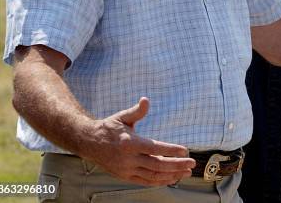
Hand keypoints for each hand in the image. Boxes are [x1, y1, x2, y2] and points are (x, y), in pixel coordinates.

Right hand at [79, 97, 195, 185]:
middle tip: (192, 162)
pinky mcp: (125, 176)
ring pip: (153, 176)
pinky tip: (172, 178)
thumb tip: (146, 100)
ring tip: (186, 172)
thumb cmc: (109, 128)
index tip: (185, 150)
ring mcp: (127, 170)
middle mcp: (128, 159)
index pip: (154, 148)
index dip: (170, 150)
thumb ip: (136, 111)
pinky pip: (146, 181)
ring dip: (172, 175)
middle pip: (157, 165)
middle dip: (176, 165)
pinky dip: (160, 181)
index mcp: (129, 143)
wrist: (89, 143)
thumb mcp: (122, 116)